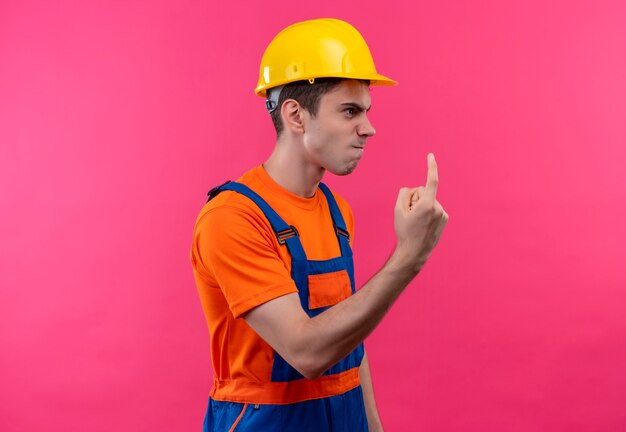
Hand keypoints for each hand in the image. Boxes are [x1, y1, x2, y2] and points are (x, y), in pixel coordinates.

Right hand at [393, 153, 448, 271]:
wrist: (414, 252)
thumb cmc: (405, 231)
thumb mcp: (398, 210)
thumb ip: (404, 194)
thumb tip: (413, 190)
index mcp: (427, 204)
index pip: (431, 180)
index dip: (431, 166)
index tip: (431, 155)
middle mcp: (438, 207)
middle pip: (423, 192)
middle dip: (415, 199)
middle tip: (409, 215)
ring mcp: (443, 214)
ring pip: (428, 200)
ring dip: (421, 207)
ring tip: (416, 222)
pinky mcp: (444, 219)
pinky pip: (433, 208)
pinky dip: (427, 212)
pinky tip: (423, 224)